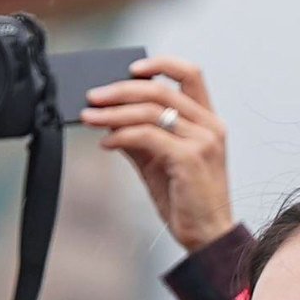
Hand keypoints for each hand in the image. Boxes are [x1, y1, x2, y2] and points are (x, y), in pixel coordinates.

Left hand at [79, 54, 234, 249]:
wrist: (206, 235)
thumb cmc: (186, 199)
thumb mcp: (161, 161)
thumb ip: (141, 136)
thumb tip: (109, 117)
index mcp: (208, 121)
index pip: (190, 74)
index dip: (160, 64)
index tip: (131, 69)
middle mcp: (210, 126)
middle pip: (161, 89)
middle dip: (121, 89)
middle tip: (93, 97)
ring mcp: (202, 141)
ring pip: (150, 110)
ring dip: (113, 112)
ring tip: (89, 117)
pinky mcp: (189, 159)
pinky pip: (147, 136)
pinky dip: (121, 136)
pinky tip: (105, 143)